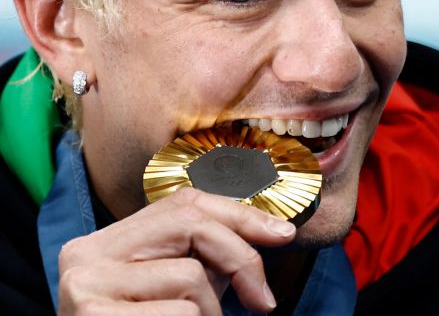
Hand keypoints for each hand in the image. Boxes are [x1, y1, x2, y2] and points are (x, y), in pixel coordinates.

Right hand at [57, 187, 295, 314]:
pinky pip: (181, 314)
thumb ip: (205, 255)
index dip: (240, 215)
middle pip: (191, 225)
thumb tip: (273, 232)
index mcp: (108, 239)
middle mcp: (87, 253)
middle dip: (240, 258)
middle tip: (263, 301)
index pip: (184, 203)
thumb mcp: (174, 284)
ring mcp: (84, 286)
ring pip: (191, 278)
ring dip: (212, 312)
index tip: (283, 234)